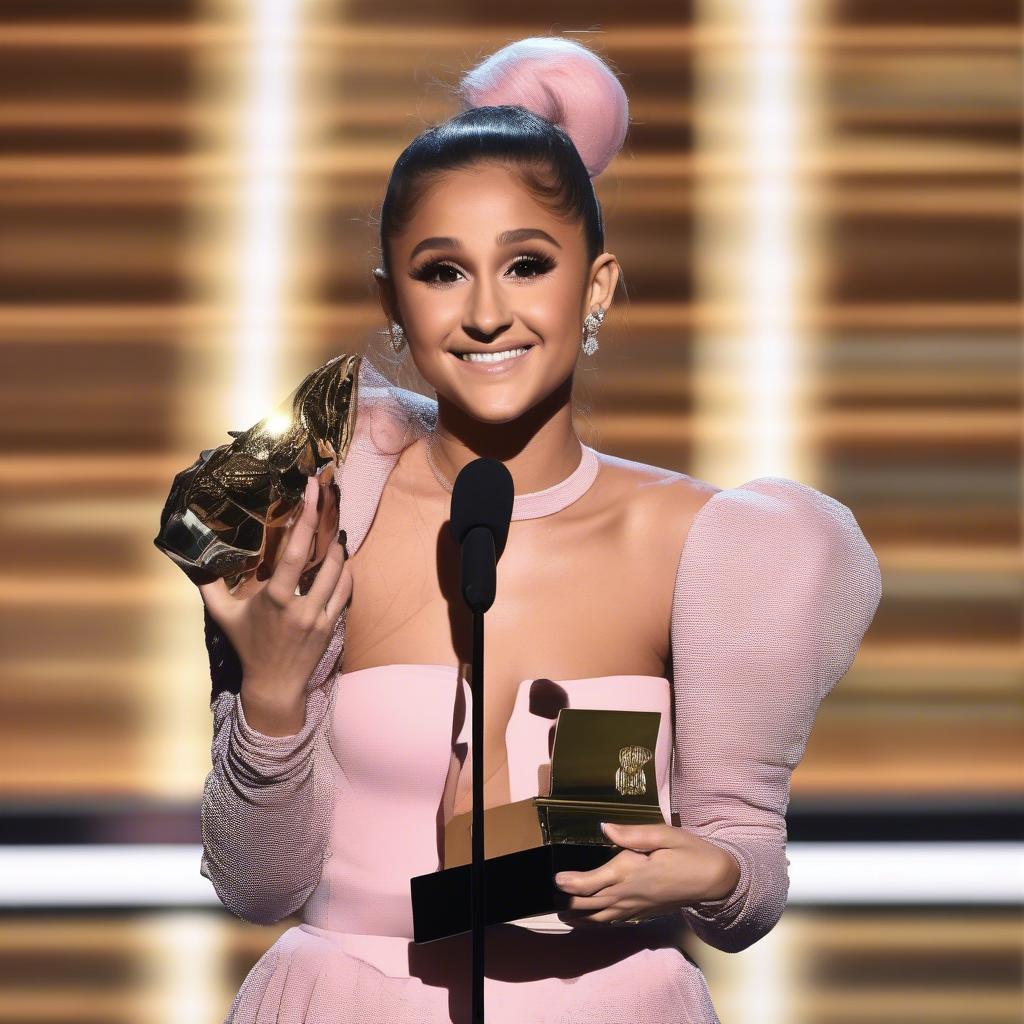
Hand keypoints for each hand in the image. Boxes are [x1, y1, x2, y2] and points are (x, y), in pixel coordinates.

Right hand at [198, 475, 351, 710]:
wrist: (274, 684)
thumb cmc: (248, 646)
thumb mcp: (223, 615)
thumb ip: (208, 585)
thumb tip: (191, 558)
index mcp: (275, 599)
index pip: (297, 553)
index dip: (307, 519)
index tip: (313, 492)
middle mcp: (302, 606)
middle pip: (325, 558)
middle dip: (328, 524)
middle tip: (328, 498)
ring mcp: (321, 617)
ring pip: (341, 572)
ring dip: (338, 549)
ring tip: (332, 531)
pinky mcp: (333, 625)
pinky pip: (346, 590)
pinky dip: (345, 572)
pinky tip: (340, 561)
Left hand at [552, 821, 740, 926]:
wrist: (714, 880)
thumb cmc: (690, 852)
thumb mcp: (664, 834)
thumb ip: (632, 834)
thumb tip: (604, 828)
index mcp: (631, 872)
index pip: (593, 882)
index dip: (572, 883)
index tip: (556, 879)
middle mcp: (629, 894)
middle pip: (591, 903)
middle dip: (569, 902)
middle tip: (550, 898)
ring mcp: (636, 907)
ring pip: (600, 917)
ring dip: (579, 916)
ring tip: (561, 914)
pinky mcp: (643, 912)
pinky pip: (614, 922)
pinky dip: (597, 922)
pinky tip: (589, 921)